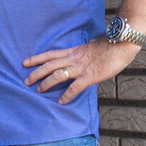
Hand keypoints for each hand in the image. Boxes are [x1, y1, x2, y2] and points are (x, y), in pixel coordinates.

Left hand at [23, 37, 141, 104]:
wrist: (120, 44)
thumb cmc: (108, 46)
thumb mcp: (89, 48)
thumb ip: (80, 55)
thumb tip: (76, 59)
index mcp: (72, 51)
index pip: (50, 54)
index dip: (36, 59)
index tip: (24, 63)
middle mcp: (73, 59)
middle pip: (49, 65)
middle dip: (36, 73)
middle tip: (26, 81)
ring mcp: (80, 67)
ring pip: (58, 75)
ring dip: (46, 83)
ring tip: (39, 90)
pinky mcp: (90, 76)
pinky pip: (75, 87)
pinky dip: (67, 95)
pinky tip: (61, 101)